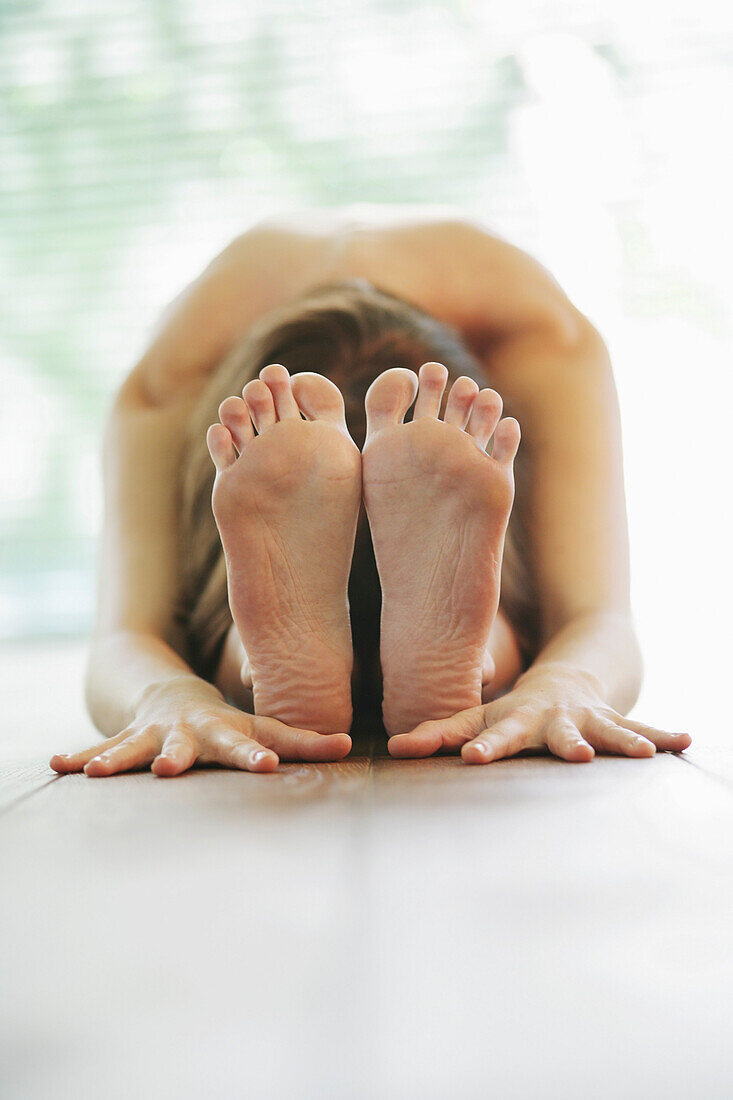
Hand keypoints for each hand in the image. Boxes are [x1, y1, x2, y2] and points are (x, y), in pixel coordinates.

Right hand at [50, 678, 351, 776]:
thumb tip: (350, 745)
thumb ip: (304, 740)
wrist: (175, 698)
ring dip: (118, 761)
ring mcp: (154, 737)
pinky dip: (79, 759)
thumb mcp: (265, 727)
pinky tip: (54, 766)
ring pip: (134, 750)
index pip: (247, 743)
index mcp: (225, 732)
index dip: (256, 753)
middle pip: (185, 748)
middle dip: (177, 757)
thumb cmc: (230, 724)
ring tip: (99, 775)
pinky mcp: (126, 741)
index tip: (266, 766)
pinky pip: (100, 750)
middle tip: (170, 770)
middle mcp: (188, 733)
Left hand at [387, 664, 690, 762]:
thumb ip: (437, 733)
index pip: (493, 733)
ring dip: (622, 742)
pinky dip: (662, 736)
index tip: (470, 758)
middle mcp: (552, 719)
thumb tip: (393, 749)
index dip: (483, 745)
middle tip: (574, 757)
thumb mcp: (476, 718)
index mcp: (515, 721)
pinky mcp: (613, 723)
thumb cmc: (509, 711)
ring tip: (641, 754)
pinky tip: (686, 741)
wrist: (563, 683)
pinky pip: (640, 729)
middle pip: (555, 735)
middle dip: (564, 744)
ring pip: (605, 732)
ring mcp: (586, 720)